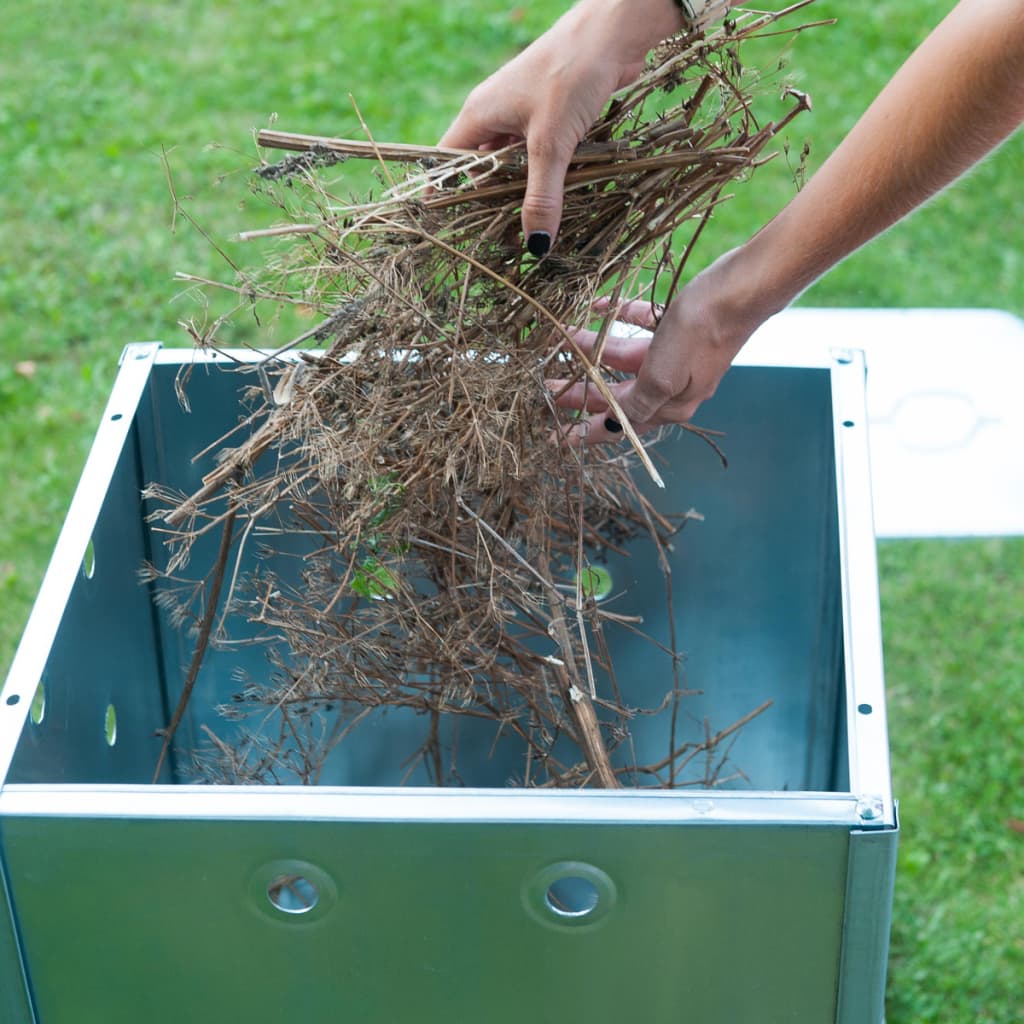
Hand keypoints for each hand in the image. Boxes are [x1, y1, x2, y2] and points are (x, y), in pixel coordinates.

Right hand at [438, 0, 681, 253]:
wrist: (613, 33)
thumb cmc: (570, 76)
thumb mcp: (551, 144)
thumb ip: (542, 196)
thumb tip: (535, 245)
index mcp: (479, 114)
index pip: (448, 161)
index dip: (446, 193)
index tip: (451, 228)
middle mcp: (495, 113)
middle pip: (481, 167)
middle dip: (489, 201)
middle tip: (498, 240)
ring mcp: (523, 112)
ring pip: (513, 162)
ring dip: (520, 190)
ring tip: (526, 228)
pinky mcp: (551, 114)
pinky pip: (539, 153)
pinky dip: (544, 175)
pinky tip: (555, 198)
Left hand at [549, 251, 766, 442]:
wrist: (741, 290)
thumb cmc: (699, 336)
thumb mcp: (661, 378)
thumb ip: (635, 404)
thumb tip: (615, 428)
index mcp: (669, 405)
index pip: (619, 426)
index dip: (585, 433)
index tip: (556, 440)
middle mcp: (671, 385)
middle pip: (616, 392)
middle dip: (581, 389)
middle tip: (548, 385)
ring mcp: (674, 355)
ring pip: (623, 357)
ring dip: (593, 348)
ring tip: (562, 338)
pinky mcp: (678, 326)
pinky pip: (641, 325)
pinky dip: (620, 317)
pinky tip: (597, 306)